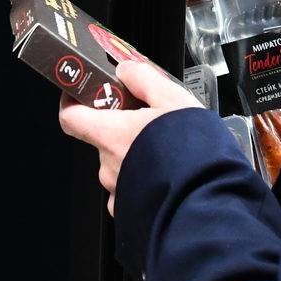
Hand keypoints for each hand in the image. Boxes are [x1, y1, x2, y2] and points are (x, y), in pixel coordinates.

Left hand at [56, 56, 202, 214]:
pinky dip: (142, 180)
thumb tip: (126, 70)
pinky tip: (165, 173)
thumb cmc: (192, 154)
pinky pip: (130, 189)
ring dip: (134, 154)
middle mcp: (108, 165)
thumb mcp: (173, 100)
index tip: (82, 93)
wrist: (209, 201)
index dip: (72, 102)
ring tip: (165, 148)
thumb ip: (144, 79)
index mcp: (111, 135)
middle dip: (121, 128)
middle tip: (147, 120)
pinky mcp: (132, 210)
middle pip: (102, 139)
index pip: (71, 117)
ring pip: (118, 164)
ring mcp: (118, 191)